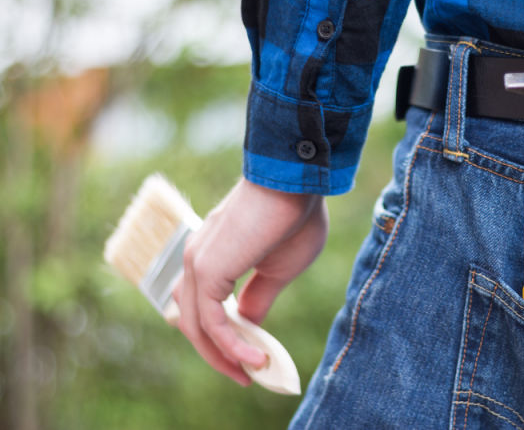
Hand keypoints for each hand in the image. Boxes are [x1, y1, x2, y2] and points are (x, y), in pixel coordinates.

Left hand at [173, 177, 327, 385]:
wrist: (296, 181)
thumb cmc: (295, 216)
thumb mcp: (280, 269)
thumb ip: (259, 297)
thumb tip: (248, 327)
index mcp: (212, 255)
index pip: (204, 306)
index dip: (224, 336)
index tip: (252, 358)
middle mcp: (196, 259)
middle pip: (194, 321)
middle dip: (219, 354)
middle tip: (246, 375)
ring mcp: (197, 263)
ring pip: (198, 327)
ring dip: (223, 356)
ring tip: (251, 372)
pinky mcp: (207, 270)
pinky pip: (213, 323)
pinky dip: (231, 346)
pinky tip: (255, 357)